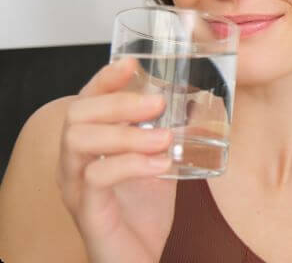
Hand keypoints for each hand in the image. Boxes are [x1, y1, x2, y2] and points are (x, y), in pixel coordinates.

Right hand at [56, 57, 177, 262]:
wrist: (138, 258)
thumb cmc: (145, 209)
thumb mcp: (160, 162)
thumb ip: (169, 134)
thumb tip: (201, 103)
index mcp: (91, 144)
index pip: (87, 100)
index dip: (105, 79)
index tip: (131, 63)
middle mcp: (75, 161)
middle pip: (78, 114)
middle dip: (119, 102)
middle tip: (158, 102)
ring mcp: (75, 186)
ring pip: (80, 141)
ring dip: (127, 133)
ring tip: (166, 137)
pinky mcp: (87, 211)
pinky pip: (96, 177)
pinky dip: (131, 164)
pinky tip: (162, 165)